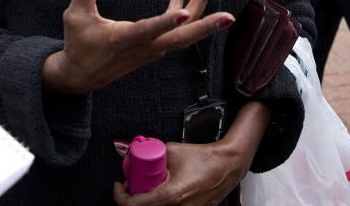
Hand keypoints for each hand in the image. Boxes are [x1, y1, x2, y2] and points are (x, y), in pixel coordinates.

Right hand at [42, 0, 234, 93]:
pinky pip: (176, 28)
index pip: (149, 30)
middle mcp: (145, 47)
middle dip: (206, 25)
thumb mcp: (75, 15)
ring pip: (184, 32)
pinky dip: (183, 8)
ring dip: (198, 6)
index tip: (185, 14)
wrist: (81, 76)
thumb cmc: (78, 45)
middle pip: (183, 38)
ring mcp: (153, 49)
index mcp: (125, 39)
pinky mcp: (155, 47)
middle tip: (229, 15)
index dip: (167, 22)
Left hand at [111, 138, 252, 205]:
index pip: (134, 205)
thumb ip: (147, 150)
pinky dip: (162, 200)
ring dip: (149, 199)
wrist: (228, 165)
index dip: (121, 196)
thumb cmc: (204, 158)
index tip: (120, 185)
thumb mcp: (172, 150)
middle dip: (135, 197)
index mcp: (170, 196)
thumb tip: (125, 149)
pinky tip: (165, 188)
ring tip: (150, 185)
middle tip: (134, 183)